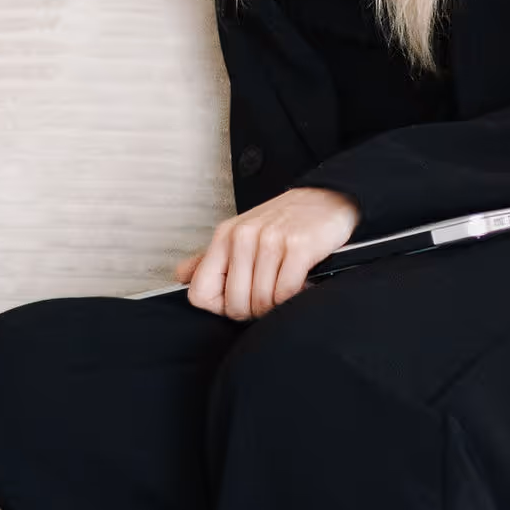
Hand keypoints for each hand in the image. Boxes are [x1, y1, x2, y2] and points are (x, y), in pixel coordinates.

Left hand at [178, 188, 359, 319]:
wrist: (328, 198)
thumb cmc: (285, 221)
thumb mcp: (241, 234)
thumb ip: (209, 259)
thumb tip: (181, 276)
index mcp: (224, 236)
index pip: (200, 293)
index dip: (219, 308)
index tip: (239, 302)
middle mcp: (243, 236)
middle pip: (233, 304)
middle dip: (253, 311)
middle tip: (269, 300)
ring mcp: (271, 240)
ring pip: (261, 301)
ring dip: (277, 306)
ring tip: (286, 291)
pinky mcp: (299, 246)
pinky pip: (286, 293)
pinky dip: (295, 298)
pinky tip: (301, 285)